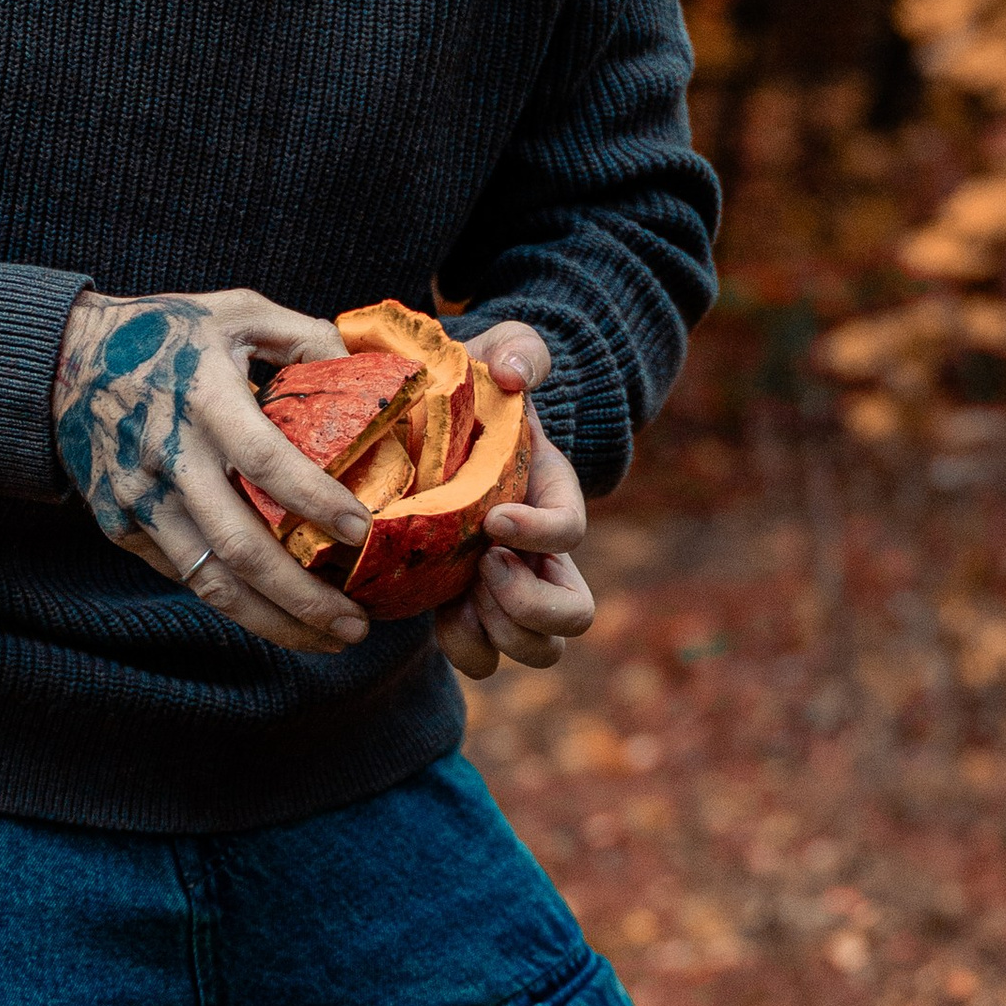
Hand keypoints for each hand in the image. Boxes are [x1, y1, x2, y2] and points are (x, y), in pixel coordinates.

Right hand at [53, 287, 375, 652]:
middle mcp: (170, 456)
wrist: (62, 359)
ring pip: (212, 581)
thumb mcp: (237, 310)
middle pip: (242, 546)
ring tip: (328, 638)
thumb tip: (367, 370)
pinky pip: (185, 574)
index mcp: (204, 398)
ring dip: (274, 621)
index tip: (362, 531)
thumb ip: (304, 336)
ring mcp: (141, 498)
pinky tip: (277, 615)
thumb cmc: (164, 332)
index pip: (265, 460)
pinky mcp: (121, 524)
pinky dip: (234, 603)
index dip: (315, 500)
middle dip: (304, 597)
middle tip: (357, 624)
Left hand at [433, 322, 595, 680]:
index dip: (539, 534)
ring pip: (536, 649)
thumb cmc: (480, 387)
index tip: (493, 518)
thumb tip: (514, 374)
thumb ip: (520, 350)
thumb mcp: (503, 352)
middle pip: (573, 617)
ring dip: (497, 634)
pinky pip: (482, 655)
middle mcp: (543, 554)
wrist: (447, 423)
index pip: (569, 531)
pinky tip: (432, 608)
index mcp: (554, 495)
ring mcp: (510, 588)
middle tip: (481, 565)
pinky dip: (462, 644)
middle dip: (527, 606)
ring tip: (458, 594)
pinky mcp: (470, 607)